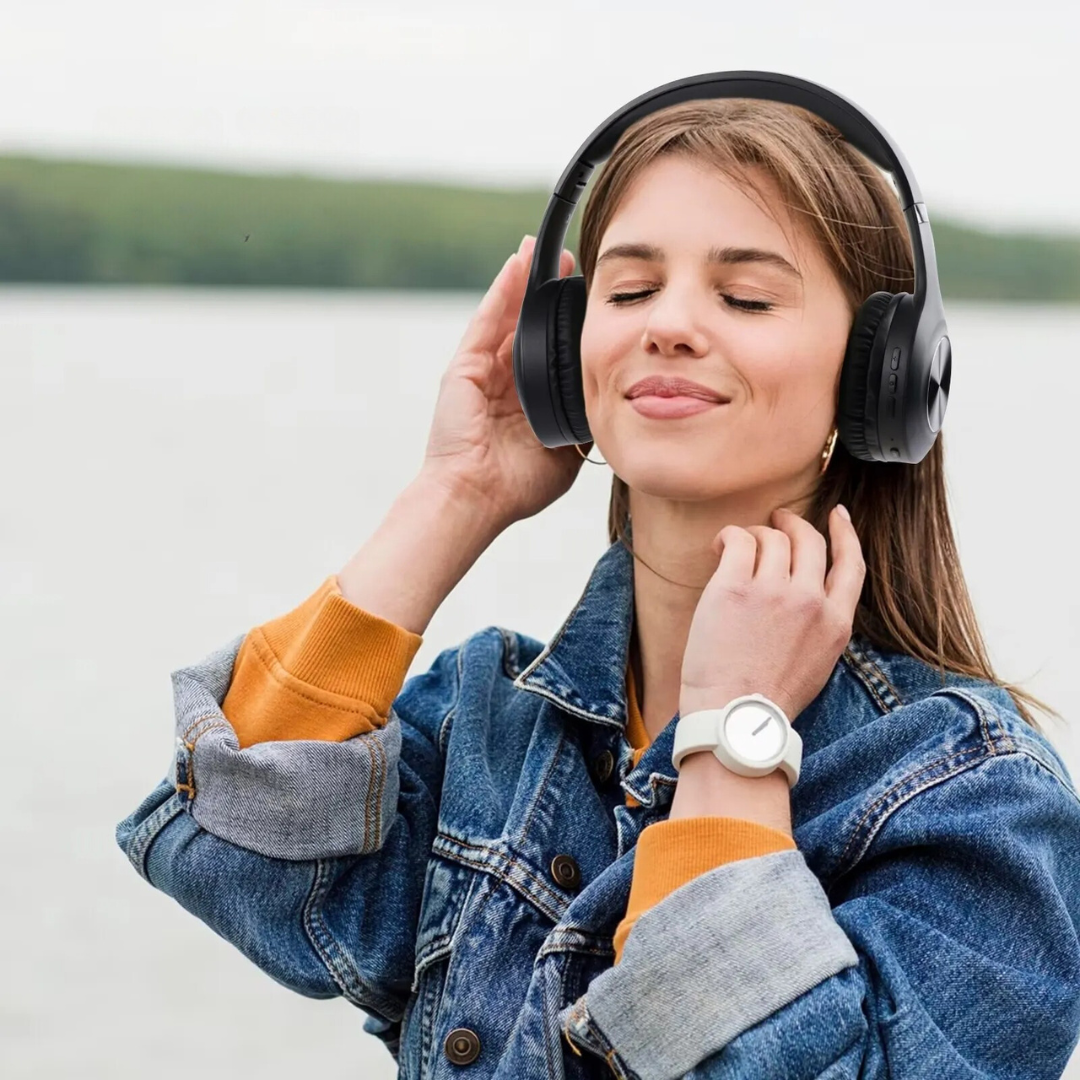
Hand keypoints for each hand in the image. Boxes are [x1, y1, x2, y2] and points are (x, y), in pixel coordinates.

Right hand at [420, 234, 587, 531]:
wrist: (476, 498)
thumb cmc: (516, 487)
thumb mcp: (564, 454)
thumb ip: (583, 427)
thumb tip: (610, 405)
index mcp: (527, 401)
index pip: (551, 353)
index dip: (569, 327)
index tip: (592, 302)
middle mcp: (504, 382)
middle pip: (529, 326)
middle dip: (549, 295)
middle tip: (573, 263)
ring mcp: (483, 371)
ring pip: (509, 315)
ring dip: (528, 281)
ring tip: (547, 251)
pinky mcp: (466, 367)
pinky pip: (487, 320)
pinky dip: (504, 289)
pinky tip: (520, 263)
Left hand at [679, 506, 866, 724]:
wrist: (735, 718)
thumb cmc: (767, 700)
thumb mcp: (816, 663)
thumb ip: (818, 625)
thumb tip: (805, 594)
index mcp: (836, 622)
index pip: (851, 564)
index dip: (845, 533)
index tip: (838, 514)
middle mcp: (810, 600)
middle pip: (809, 540)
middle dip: (793, 523)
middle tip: (776, 519)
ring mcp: (774, 591)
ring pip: (773, 537)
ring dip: (757, 533)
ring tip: (737, 544)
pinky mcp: (735, 586)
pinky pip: (738, 540)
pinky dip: (729, 535)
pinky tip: (719, 546)